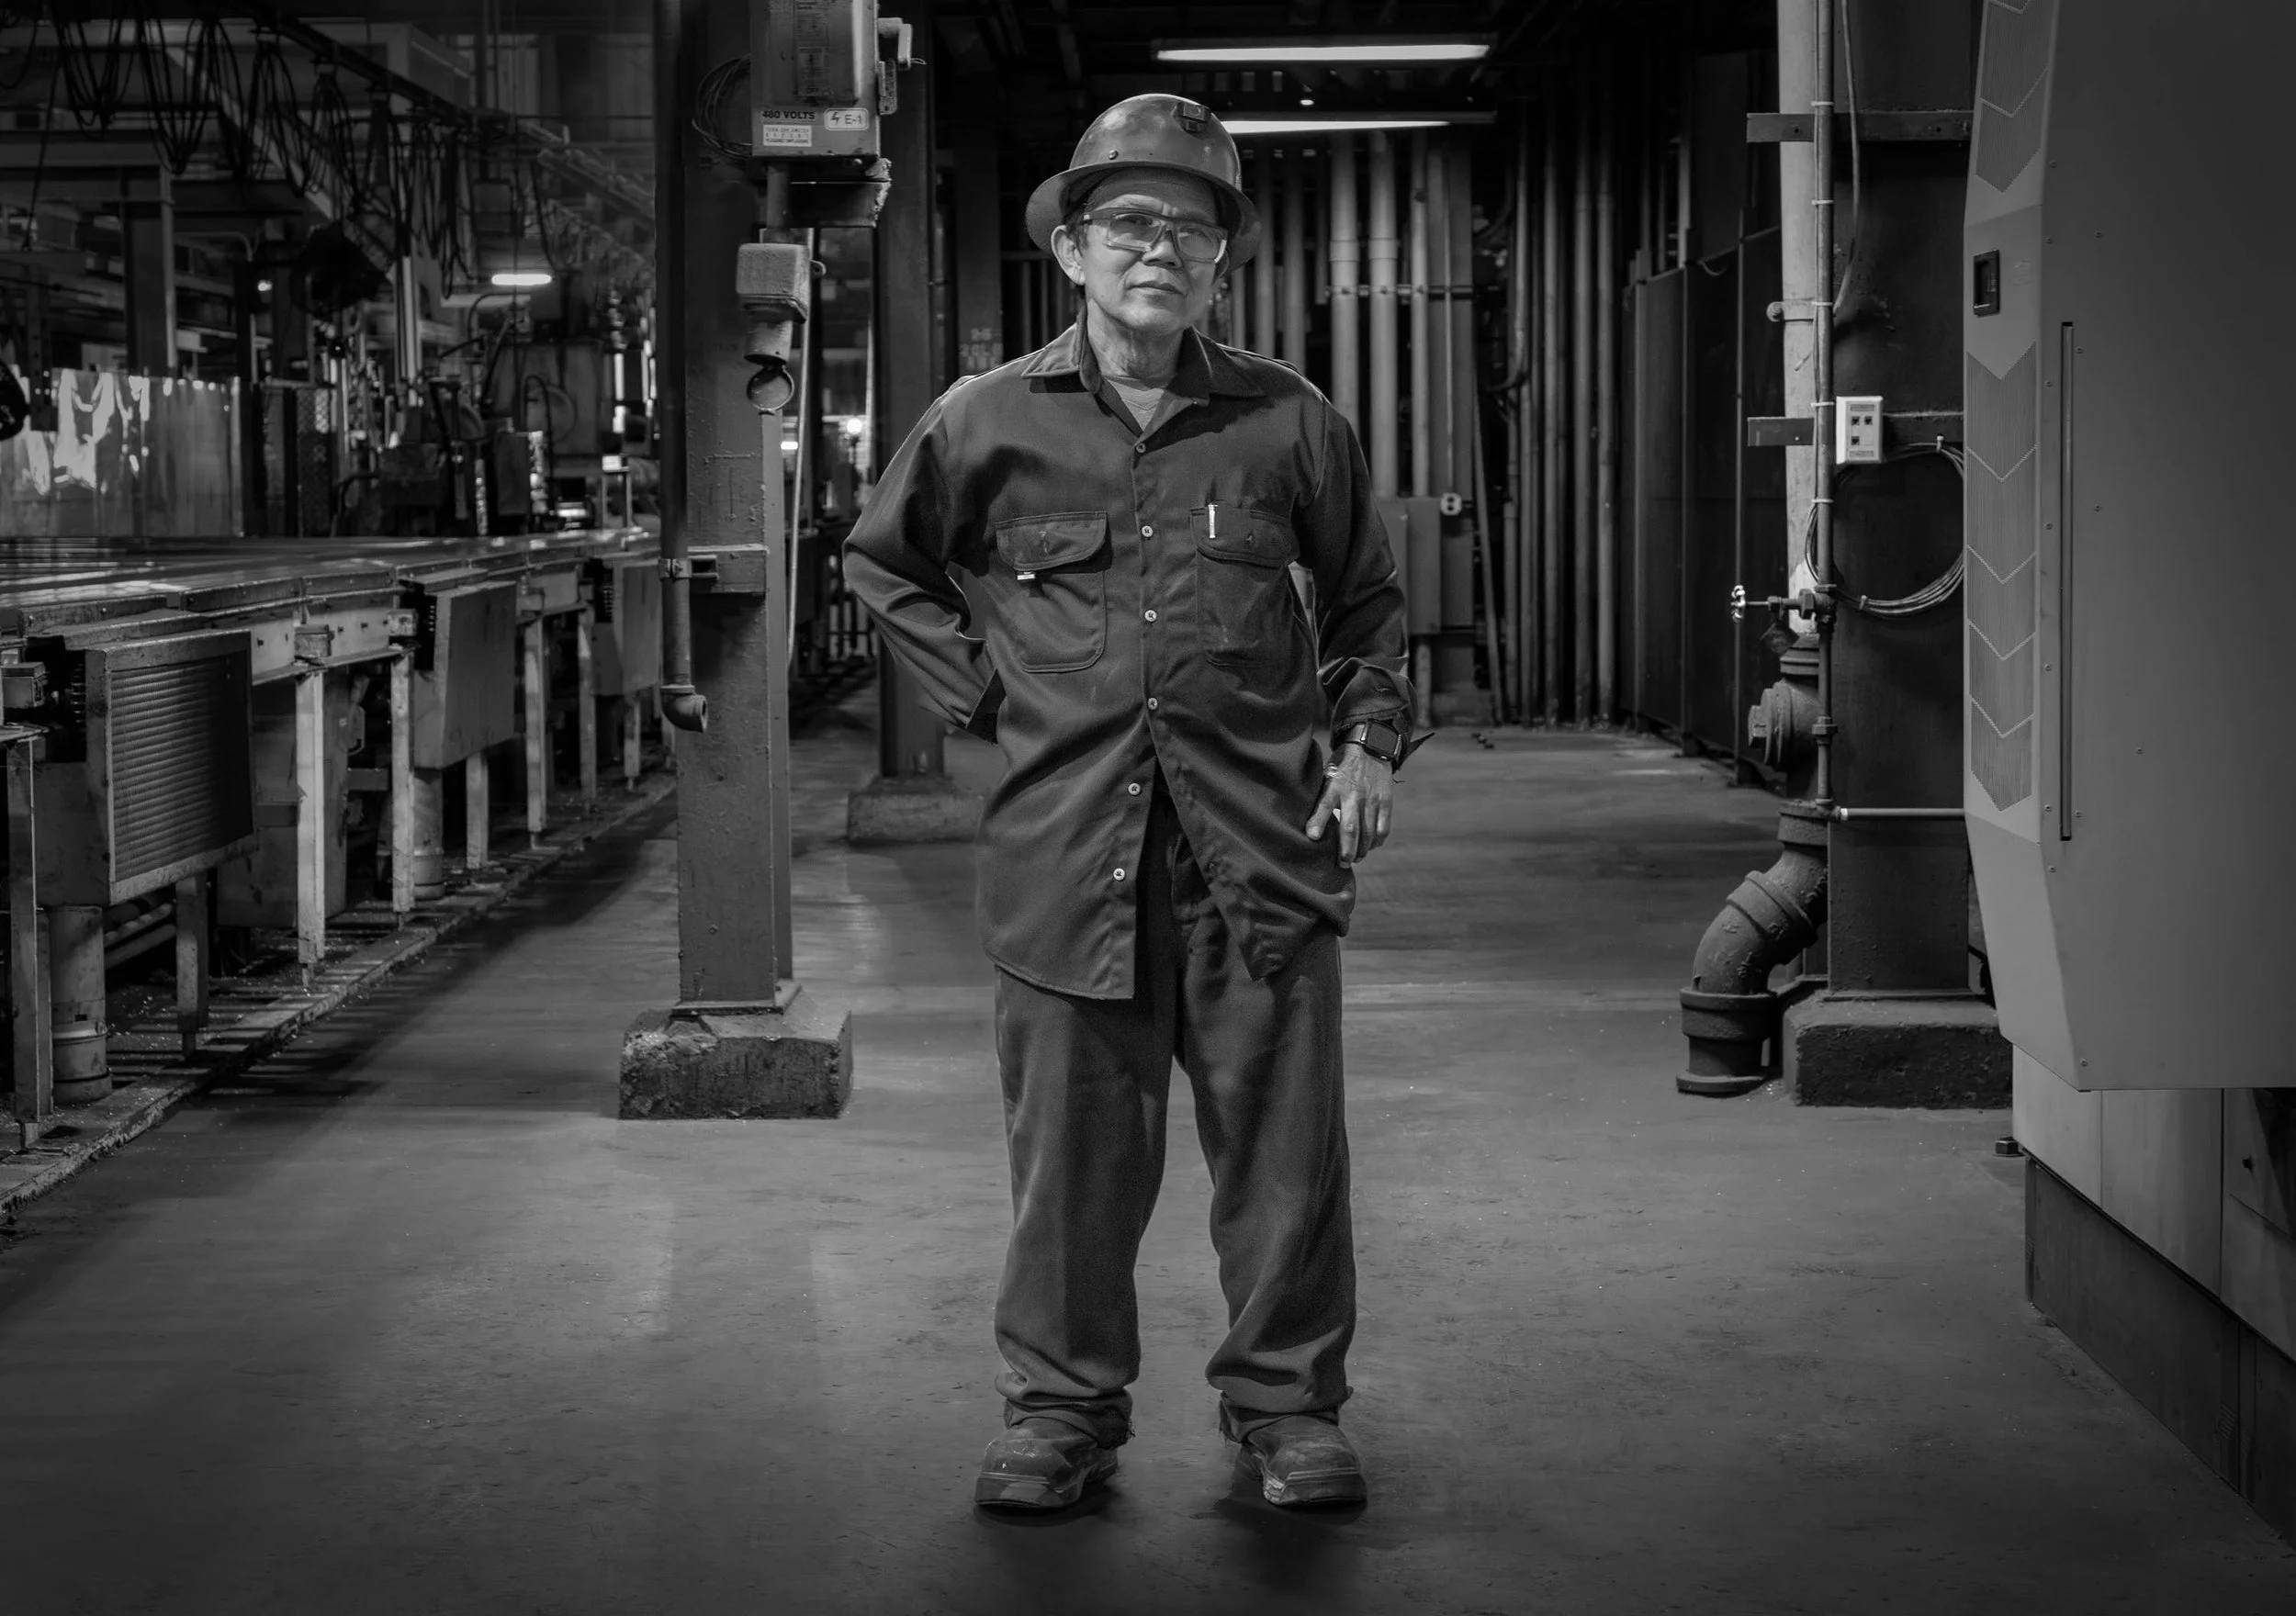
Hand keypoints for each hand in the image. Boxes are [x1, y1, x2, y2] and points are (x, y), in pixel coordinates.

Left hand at [1305, 742, 1394, 866]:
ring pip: (1368, 833)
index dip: (1318, 822)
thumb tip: (1307, 823)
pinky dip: (1376, 841)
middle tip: (1343, 865)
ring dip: (1361, 850)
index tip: (1313, 837)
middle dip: (1346, 850)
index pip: (1324, 805)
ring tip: (1354, 860)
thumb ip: (1320, 797)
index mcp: (1334, 785)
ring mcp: (1371, 798)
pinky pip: (1382, 828)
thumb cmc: (1342, 767)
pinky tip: (1369, 847)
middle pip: (1350, 828)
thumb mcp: (1326, 776)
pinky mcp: (1386, 801)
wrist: (1370, 748)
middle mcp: (1353, 794)